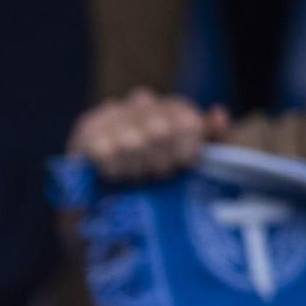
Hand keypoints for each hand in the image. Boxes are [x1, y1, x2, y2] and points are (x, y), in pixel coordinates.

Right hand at [68, 89, 230, 182]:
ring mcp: (113, 112)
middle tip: (154, 177)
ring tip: (133, 178)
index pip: (187, 123)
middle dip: (159, 164)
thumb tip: (218, 113)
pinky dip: (112, 169)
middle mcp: (143, 101)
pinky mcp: (87, 128)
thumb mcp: (195, 164)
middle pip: (160, 133)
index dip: (185, 153)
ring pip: (133, 142)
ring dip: (135, 169)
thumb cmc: (155, 181)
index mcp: (173, 108)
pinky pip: (105, 150)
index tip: (179, 169)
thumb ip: (217, 140)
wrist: (104, 203)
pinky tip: (113, 175)